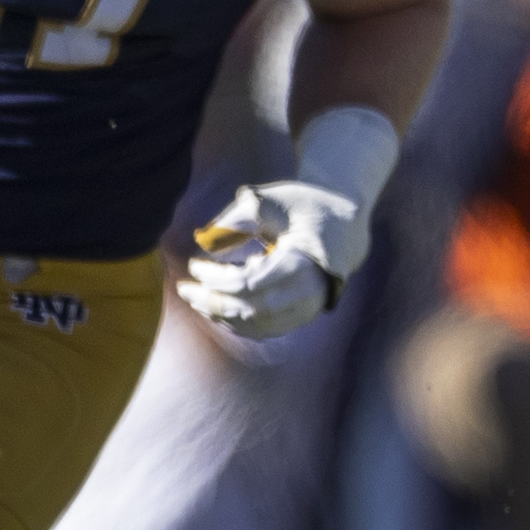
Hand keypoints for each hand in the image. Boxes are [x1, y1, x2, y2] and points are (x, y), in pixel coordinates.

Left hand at [179, 178, 368, 339]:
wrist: (344, 220)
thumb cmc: (305, 204)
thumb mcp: (272, 201)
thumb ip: (237, 218)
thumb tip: (204, 240)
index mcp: (302, 263)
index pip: (249, 283)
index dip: (216, 278)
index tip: (194, 264)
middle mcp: (309, 293)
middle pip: (250, 310)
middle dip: (213, 301)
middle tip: (185, 288)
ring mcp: (309, 308)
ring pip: (257, 324)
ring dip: (221, 314)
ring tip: (196, 298)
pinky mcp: (305, 314)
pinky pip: (266, 328)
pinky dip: (238, 322)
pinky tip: (217, 309)